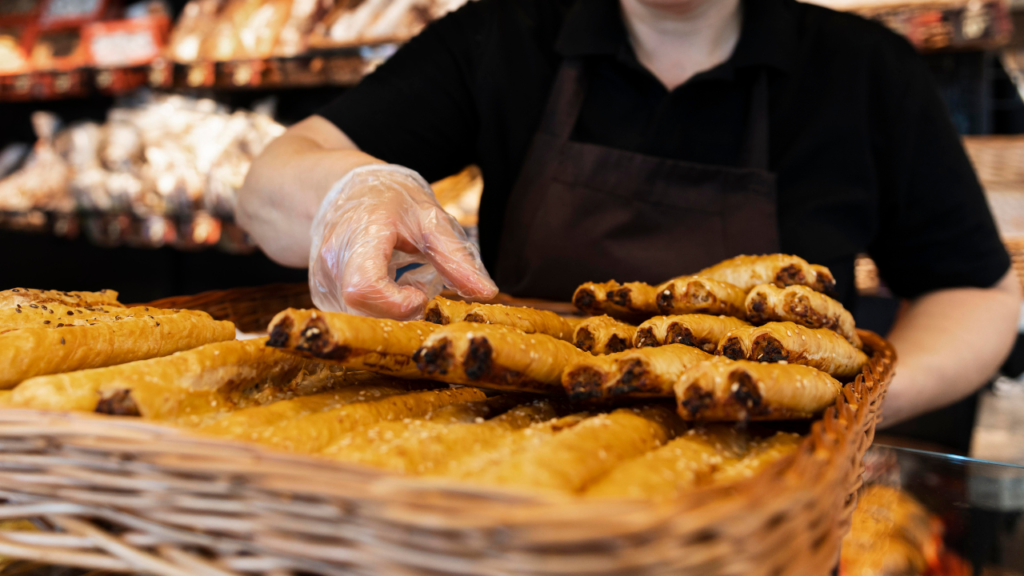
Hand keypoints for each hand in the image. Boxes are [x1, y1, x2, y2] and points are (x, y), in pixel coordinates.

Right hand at [309, 164, 497, 319]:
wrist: (346, 191)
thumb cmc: (391, 201)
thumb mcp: (431, 219)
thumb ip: (456, 257)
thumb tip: (487, 293)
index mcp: (360, 236)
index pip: (364, 288)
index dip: (397, 303)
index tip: (419, 292)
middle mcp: (331, 261)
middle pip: (366, 310)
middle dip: (400, 309)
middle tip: (417, 285)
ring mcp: (322, 279)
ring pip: (360, 317)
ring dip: (389, 309)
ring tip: (399, 278)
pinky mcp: (321, 293)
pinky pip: (353, 315)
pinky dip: (376, 308)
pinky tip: (384, 284)